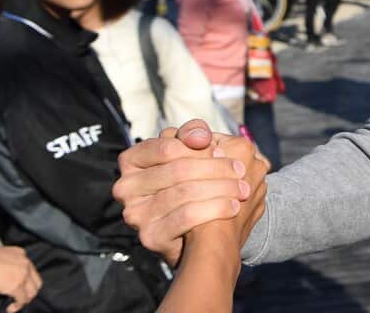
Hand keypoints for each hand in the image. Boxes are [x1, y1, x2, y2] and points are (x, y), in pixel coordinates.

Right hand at [0, 246, 41, 311]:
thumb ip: (4, 265)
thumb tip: (3, 276)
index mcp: (20, 253)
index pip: (29, 269)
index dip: (26, 280)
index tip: (20, 286)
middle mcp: (25, 262)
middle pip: (35, 281)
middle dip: (29, 291)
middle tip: (21, 298)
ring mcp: (23, 274)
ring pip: (32, 292)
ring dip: (24, 300)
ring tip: (15, 305)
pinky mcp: (17, 285)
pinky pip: (22, 300)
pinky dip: (17, 306)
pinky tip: (10, 308)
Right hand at [113, 120, 257, 265]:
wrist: (196, 231)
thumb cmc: (194, 180)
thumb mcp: (191, 151)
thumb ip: (193, 134)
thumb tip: (201, 137)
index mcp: (133, 160)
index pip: (168, 146)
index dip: (198, 147)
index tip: (225, 150)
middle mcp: (126, 187)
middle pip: (177, 169)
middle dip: (215, 168)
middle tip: (242, 170)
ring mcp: (135, 213)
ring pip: (183, 192)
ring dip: (221, 189)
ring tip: (243, 189)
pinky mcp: (150, 236)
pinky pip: (185, 217)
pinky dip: (214, 209)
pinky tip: (233, 207)